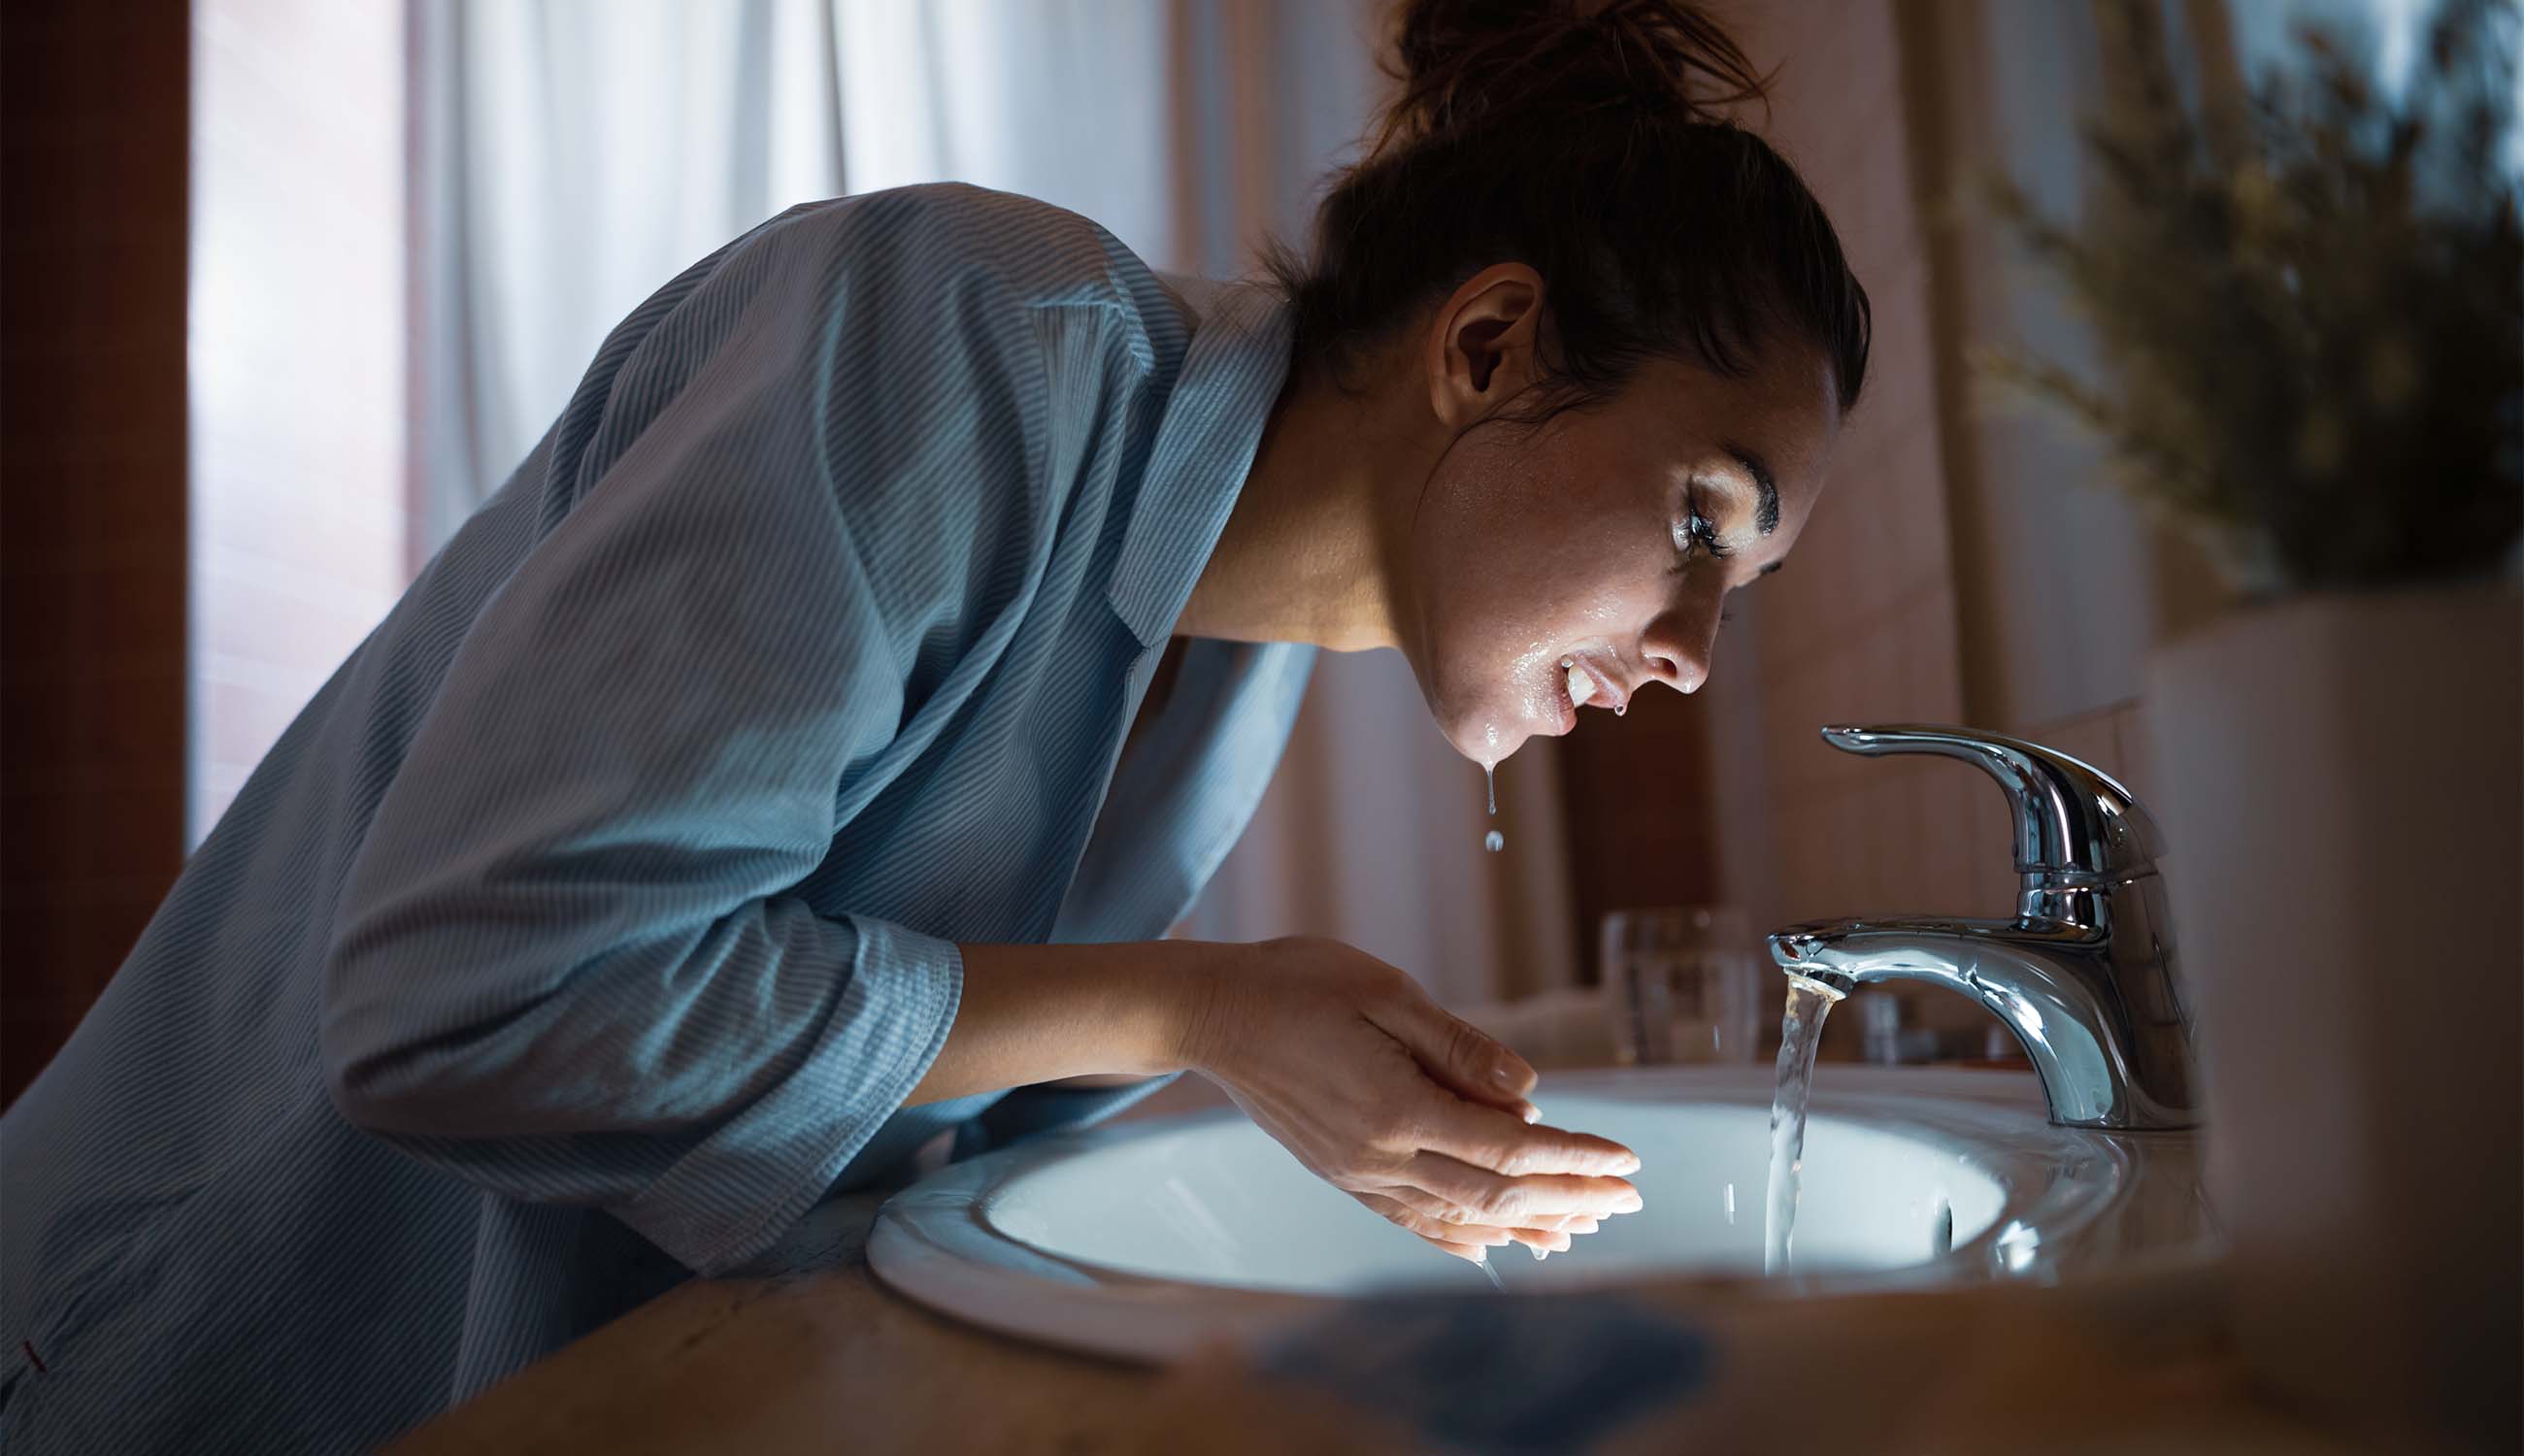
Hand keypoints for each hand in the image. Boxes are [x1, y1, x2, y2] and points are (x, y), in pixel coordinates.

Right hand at [1179, 936, 1642, 1262]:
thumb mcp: (1386, 991)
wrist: (1209, 1013)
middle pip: (1495, 1194)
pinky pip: (1412, 1221)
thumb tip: (1530, 1088)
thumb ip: (1459, 1045)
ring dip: (1526, 1225)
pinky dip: (1462, 1237)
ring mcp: (1357, 1173)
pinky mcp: (1341, 1174)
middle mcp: (1379, 1156)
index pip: (1508, 1145)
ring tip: (1582, 1229)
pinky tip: (1492, 1245)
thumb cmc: (1296, 983)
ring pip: (1458, 1218)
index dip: (1574, 1157)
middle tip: (1630, 1201)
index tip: (1626, 1158)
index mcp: (1396, 1108)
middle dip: (1570, 1198)